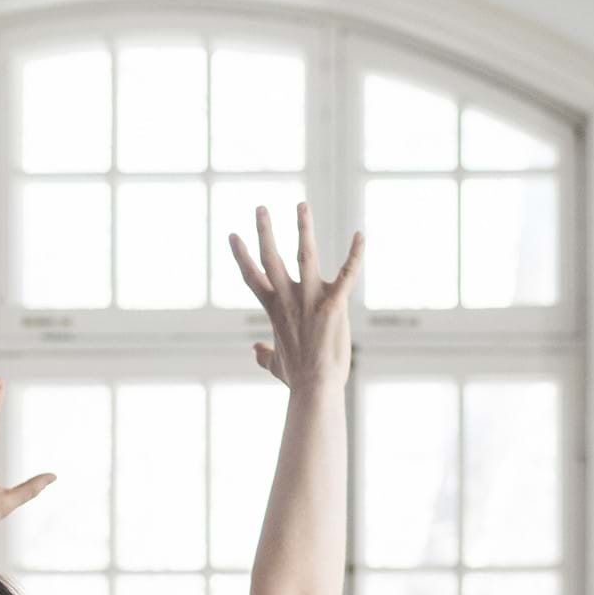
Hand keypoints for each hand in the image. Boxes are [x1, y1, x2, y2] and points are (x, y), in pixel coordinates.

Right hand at [229, 203, 363, 393]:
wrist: (315, 389)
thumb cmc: (297, 380)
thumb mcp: (275, 366)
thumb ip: (264, 355)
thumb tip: (255, 350)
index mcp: (273, 310)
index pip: (252, 277)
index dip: (241, 256)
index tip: (233, 236)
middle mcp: (288, 300)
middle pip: (271, 258)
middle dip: (265, 232)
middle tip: (261, 208)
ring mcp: (310, 300)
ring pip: (305, 255)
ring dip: (303, 228)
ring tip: (301, 205)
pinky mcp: (334, 305)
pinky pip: (347, 273)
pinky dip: (356, 254)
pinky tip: (360, 235)